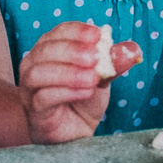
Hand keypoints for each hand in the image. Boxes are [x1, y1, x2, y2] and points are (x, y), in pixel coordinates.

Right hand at [17, 21, 140, 144]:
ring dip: (68, 73)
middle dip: (72, 50)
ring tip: (92, 78)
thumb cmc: (82, 100)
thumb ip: (113, 63)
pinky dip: (66, 92)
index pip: (59, 32)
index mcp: (50, 49)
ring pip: (38, 73)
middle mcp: (34, 64)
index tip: (98, 35)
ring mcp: (30, 88)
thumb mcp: (102, 78)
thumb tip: (133, 50)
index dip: (77, 31)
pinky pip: (43, 97)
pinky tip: (86, 92)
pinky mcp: (34, 110)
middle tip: (95, 57)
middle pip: (46, 49)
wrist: (74, 132)